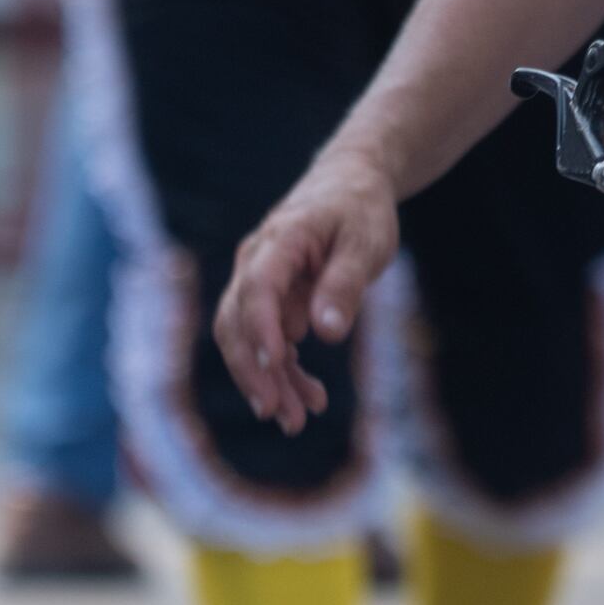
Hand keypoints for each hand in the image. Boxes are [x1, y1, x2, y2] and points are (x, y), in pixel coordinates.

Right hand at [214, 143, 399, 431]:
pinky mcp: (270, 299)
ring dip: (267, 380)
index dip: (262, 330)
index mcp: (280, 240)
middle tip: (281, 415)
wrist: (351, 183)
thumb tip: (326, 334)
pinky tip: (310, 397)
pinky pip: (267, 340)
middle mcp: (256, 262)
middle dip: (255, 371)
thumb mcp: (366, 242)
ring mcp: (258, 281)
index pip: (258, 288)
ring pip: (246, 339)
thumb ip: (345, 284)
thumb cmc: (360, 209)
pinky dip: (284, 370)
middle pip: (237, 322)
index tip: (277, 366)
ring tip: (297, 420)